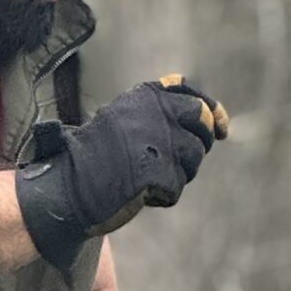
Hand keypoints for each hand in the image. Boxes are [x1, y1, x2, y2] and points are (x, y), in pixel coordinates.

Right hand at [15, 74, 230, 270]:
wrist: (69, 184)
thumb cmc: (94, 156)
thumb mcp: (123, 120)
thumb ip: (158, 113)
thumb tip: (211, 116)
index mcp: (146, 97)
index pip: (192, 95)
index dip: (212, 110)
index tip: (222, 127)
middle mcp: (156, 113)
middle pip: (202, 123)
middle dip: (199, 142)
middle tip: (176, 160)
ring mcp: (160, 142)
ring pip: (194, 158)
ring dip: (178, 173)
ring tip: (146, 177)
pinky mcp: (160, 171)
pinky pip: (177, 186)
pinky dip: (162, 195)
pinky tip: (138, 192)